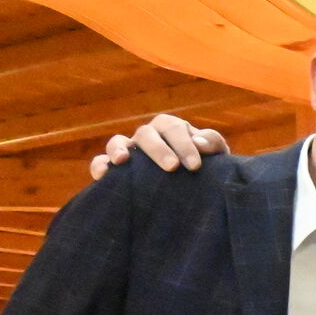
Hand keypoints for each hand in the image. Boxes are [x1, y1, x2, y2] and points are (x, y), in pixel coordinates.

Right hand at [88, 114, 229, 179]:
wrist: (196, 186)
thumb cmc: (207, 167)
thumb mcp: (216, 154)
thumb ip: (212, 143)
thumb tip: (200, 144)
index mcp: (171, 128)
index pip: (173, 128)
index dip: (184, 144)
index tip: (195, 166)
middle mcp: (148, 136)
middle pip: (146, 133)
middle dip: (158, 149)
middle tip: (172, 168)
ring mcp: (130, 150)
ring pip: (117, 141)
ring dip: (118, 148)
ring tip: (122, 160)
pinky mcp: (117, 169)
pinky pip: (100, 162)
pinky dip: (99, 165)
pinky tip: (103, 175)